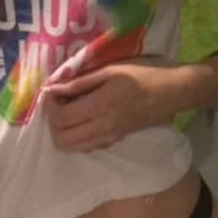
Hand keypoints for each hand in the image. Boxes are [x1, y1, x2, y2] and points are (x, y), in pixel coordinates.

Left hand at [42, 60, 180, 152]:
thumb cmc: (141, 75)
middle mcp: (102, 127)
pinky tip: (81, 119)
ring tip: (68, 110)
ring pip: (71, 147)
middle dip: (52, 121)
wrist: (169, 93)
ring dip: (61, 131)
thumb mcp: (110, 70)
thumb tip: (53, 88)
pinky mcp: (113, 141)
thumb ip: (80, 82)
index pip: (61, 118)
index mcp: (100, 106)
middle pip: (61, 138)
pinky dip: (75, 137)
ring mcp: (108, 137)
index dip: (49, 106)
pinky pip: (84, 147)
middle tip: (58, 102)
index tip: (51, 91)